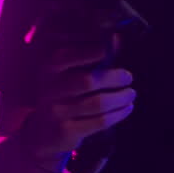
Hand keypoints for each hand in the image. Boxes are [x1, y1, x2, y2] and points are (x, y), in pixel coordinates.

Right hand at [14, 40, 135, 161]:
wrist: (42, 133)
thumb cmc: (62, 96)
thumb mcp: (67, 74)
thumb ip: (89, 56)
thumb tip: (117, 39)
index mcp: (49, 70)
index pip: (69, 56)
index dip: (91, 52)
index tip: (108, 51)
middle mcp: (50, 90)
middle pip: (89, 81)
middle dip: (114, 78)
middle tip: (128, 77)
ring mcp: (57, 112)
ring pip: (98, 103)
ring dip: (120, 97)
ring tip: (131, 94)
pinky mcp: (67, 131)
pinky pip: (100, 121)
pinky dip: (118, 114)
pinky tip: (127, 108)